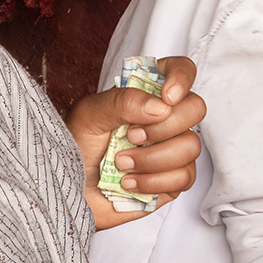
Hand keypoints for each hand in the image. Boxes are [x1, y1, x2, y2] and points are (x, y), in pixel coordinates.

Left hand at [65, 56, 205, 230]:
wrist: (66, 192)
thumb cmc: (74, 148)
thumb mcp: (89, 115)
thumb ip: (123, 101)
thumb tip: (160, 106)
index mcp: (146, 95)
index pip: (180, 70)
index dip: (181, 78)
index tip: (166, 96)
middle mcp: (163, 120)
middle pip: (195, 108)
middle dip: (164, 126)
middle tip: (131, 136)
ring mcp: (171, 150)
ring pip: (190, 146)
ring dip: (152, 159)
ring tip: (121, 165)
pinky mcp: (171, 181)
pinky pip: (183, 177)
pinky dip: (154, 182)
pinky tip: (129, 183)